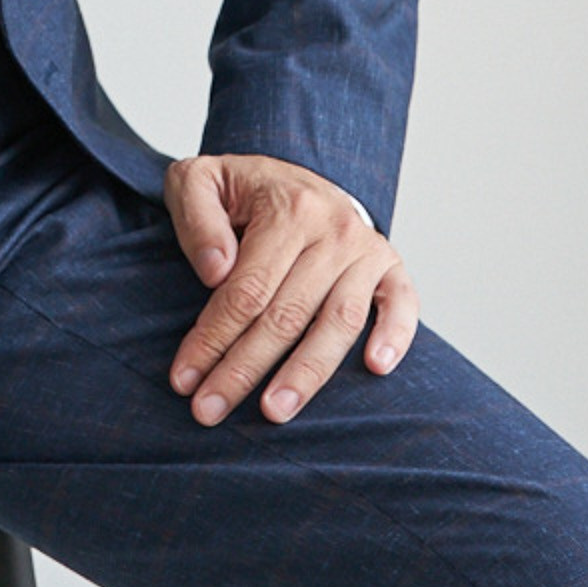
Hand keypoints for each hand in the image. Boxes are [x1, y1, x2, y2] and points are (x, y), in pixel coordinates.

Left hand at [164, 152, 416, 425]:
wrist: (292, 175)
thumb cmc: (239, 190)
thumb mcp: (196, 182)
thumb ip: (196, 218)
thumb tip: (215, 272)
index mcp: (285, 209)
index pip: (245, 289)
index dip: (213, 338)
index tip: (184, 378)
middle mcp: (332, 229)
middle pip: (287, 314)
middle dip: (244, 369)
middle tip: (210, 410)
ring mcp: (365, 249)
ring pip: (339, 321)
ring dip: (306, 373)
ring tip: (274, 411)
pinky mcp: (390, 265)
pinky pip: (403, 303)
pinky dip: (395, 336)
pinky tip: (376, 369)